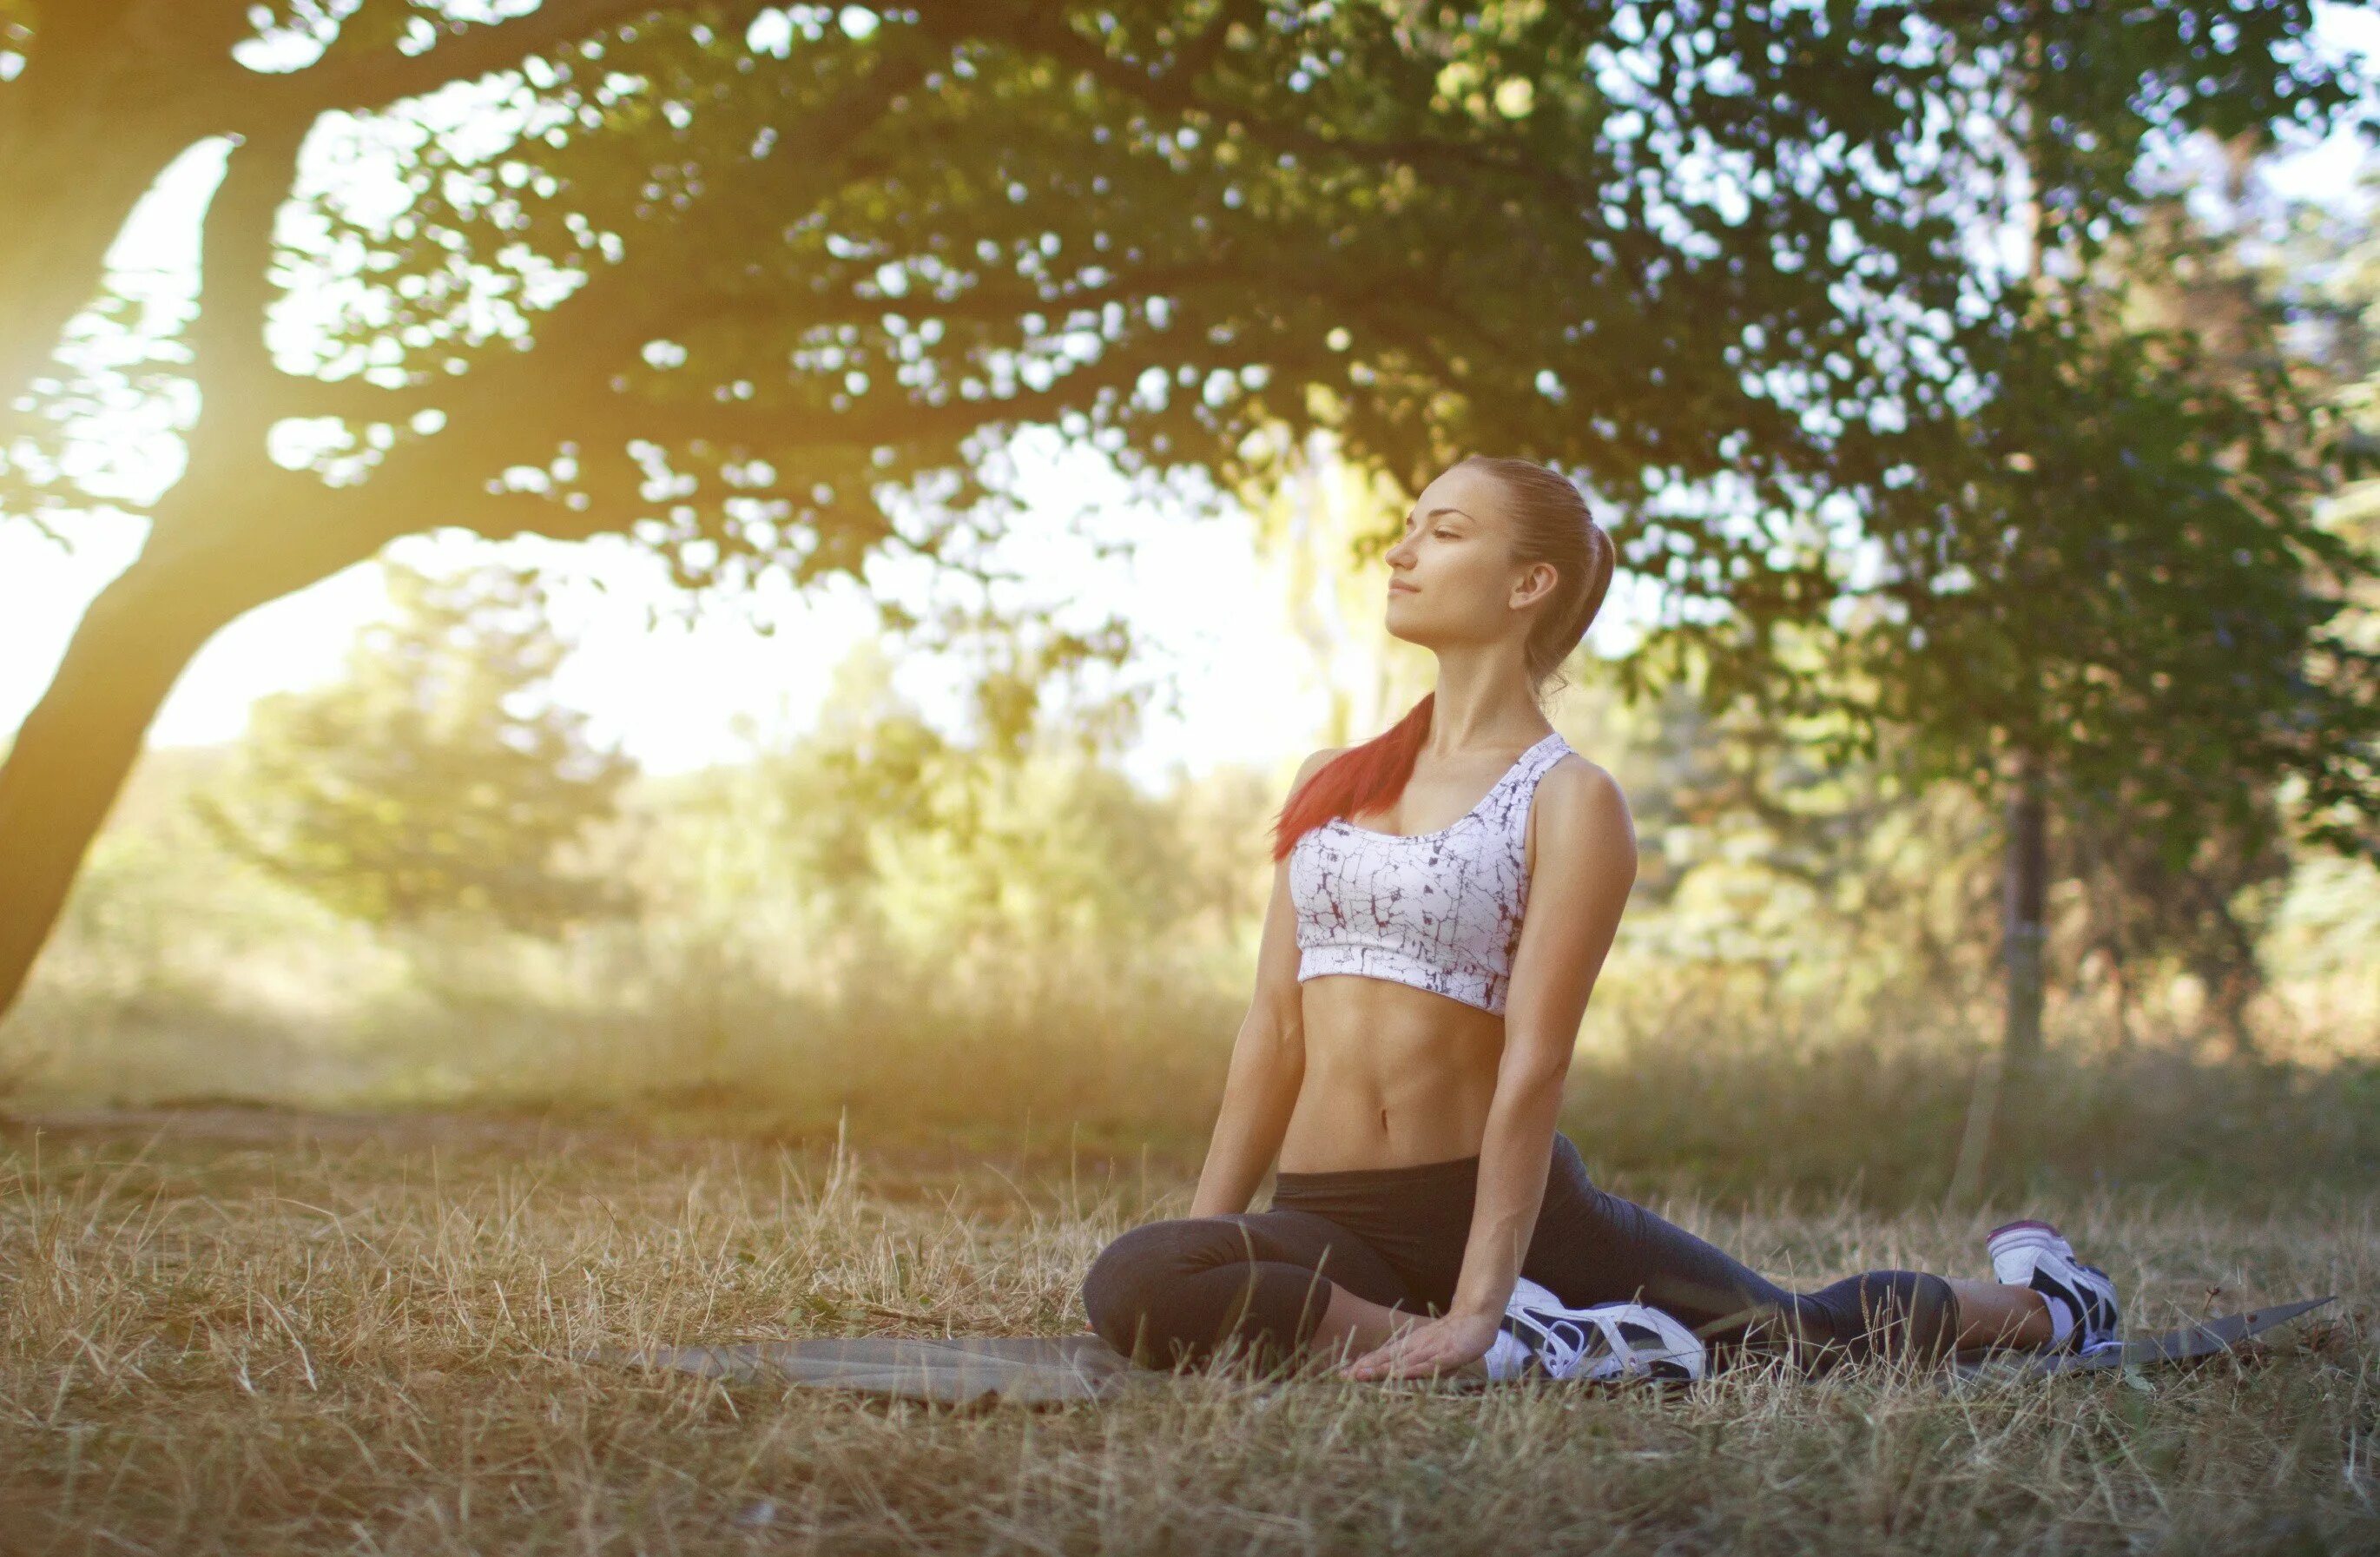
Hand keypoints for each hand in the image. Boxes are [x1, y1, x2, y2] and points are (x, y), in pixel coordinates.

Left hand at [1341, 1308, 1503, 1380]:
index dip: (1364, 1366)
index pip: (1383, 1358)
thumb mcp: (1430, 1353)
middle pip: (1387, 1359)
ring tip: (1362, 1375)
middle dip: (1365, 1368)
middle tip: (1344, 1376)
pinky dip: (1415, 1370)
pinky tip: (1401, 1375)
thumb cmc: (1451, 1339)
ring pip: (1403, 1361)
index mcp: (1410, 1347)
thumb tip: (1398, 1377)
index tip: (1343, 1374)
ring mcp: (1431, 1350)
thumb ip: (1415, 1365)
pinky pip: (1429, 1364)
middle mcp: (1415, 1347)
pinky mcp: (1448, 1354)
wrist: (1476, 1318)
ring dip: (1383, 1369)